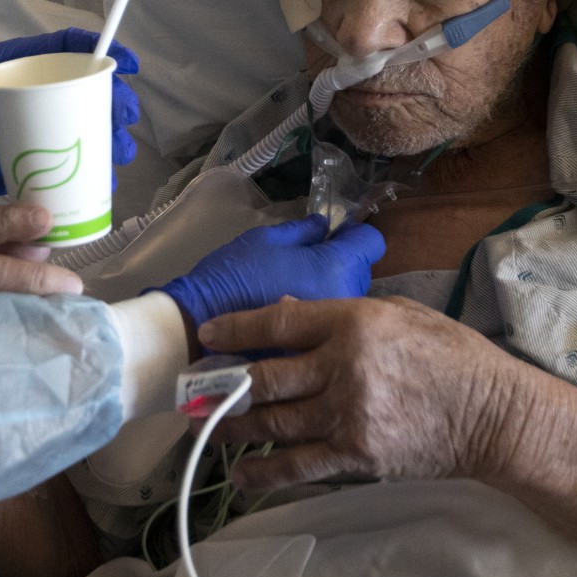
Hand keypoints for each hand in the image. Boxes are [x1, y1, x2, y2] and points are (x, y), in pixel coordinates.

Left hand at [0, 29, 140, 198]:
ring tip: (121, 153)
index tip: (123, 63)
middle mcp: (30, 95)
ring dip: (109, 138)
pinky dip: (90, 170)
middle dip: (113, 100)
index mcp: (12, 66)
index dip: (97, 50)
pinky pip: (68, 162)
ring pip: (83, 127)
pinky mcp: (30, 160)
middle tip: (125, 117)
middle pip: (84, 90)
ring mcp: (33, 128)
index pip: (62, 49)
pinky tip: (105, 182)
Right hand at [157, 217, 383, 326]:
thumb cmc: (234, 276)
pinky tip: (295, 320)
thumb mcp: (265, 241)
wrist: (204, 327)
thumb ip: (301, 232)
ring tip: (299, 293)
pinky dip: (320, 323)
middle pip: (361, 272)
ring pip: (347, 303)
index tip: (335, 237)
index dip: (354, 235)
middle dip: (341, 266)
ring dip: (331, 294)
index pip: (371, 242)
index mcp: (336, 265)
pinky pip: (331, 329)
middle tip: (309, 266)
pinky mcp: (322, 351)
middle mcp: (346, 297)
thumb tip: (324, 225)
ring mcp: (337, 330)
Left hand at [195, 296, 529, 490]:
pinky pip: (297, 466)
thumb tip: (288, 307)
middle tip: (192, 389)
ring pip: (273, 422)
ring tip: (204, 427)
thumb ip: (340, 312)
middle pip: (265, 377)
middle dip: (222, 385)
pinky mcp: (356, 456)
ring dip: (232, 427)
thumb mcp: (400, 314)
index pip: (279, 322)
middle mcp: (344, 367)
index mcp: (355, 323)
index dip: (236, 329)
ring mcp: (348, 415)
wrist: (494, 416)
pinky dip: (264, 472)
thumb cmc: (452, 357)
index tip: (207, 335)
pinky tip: (240, 473)